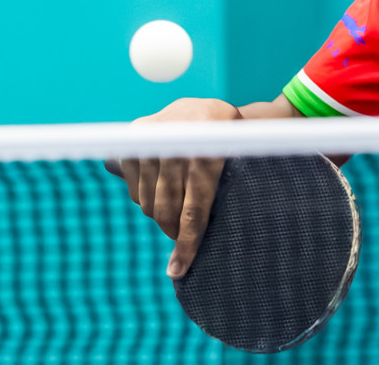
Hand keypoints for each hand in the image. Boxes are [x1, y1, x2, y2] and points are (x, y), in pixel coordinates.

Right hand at [108, 97, 237, 277]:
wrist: (207, 107)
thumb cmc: (233, 142)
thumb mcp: (244, 158)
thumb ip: (235, 189)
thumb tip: (230, 234)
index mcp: (211, 150)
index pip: (194, 210)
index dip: (187, 243)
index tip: (178, 271)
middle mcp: (177, 144)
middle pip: (168, 209)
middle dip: (174, 231)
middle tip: (180, 237)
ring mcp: (152, 141)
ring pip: (149, 202)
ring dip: (161, 216)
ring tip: (175, 215)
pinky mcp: (134, 142)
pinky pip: (135, 190)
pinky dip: (147, 201)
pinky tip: (162, 194)